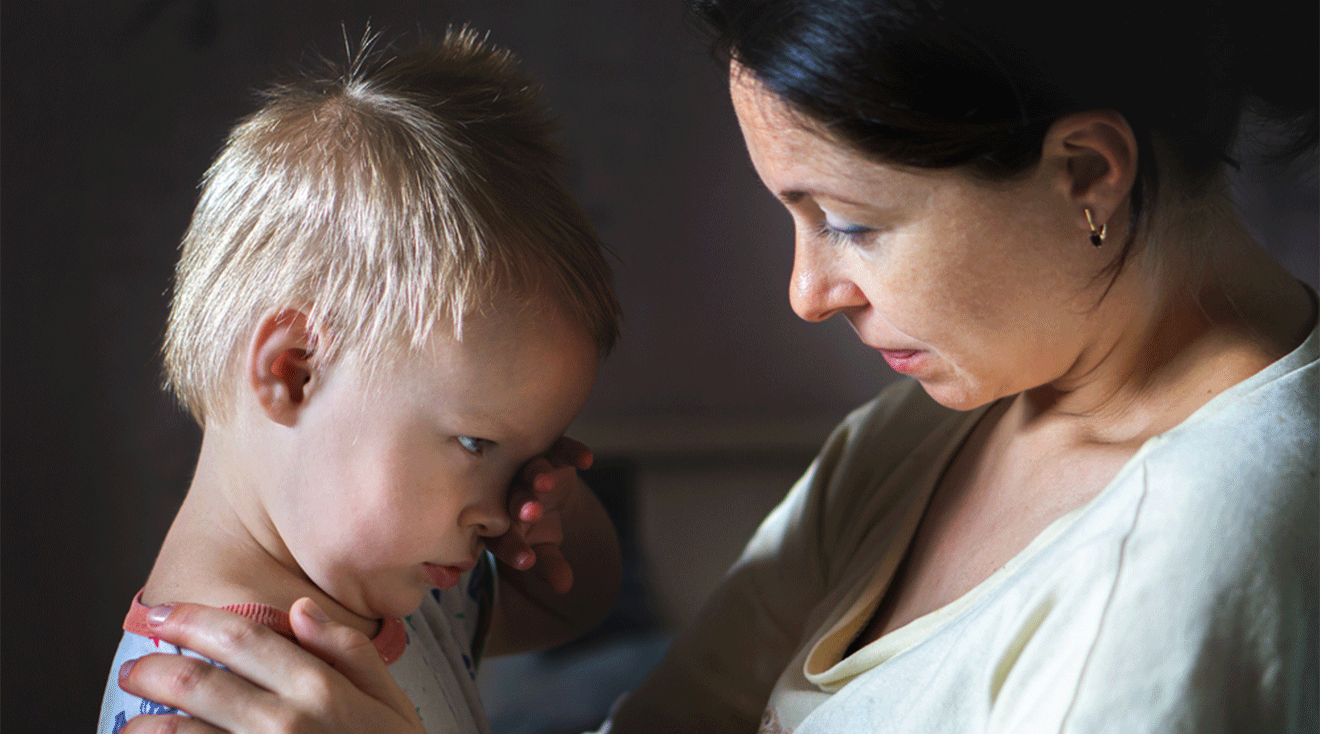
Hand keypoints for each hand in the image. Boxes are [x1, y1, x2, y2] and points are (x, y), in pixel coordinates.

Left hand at [117, 598, 423, 733]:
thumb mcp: (390, 701)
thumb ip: (350, 650)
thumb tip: (302, 608)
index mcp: (319, 689)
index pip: (241, 637)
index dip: (191, 619)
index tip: (162, 614)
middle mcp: (282, 722)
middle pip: (197, 681)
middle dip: (154, 667)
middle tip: (137, 666)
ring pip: (180, 733)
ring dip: (146, 722)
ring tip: (135, 720)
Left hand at [486, 436, 593, 594]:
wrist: (538, 493)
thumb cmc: (533, 528)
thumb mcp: (541, 550)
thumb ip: (549, 566)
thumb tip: (565, 586)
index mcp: (497, 521)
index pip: (503, 536)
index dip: (514, 549)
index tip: (527, 561)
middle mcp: (507, 490)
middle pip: (512, 497)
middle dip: (521, 505)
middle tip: (530, 513)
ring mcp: (527, 468)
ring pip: (531, 468)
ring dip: (538, 474)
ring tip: (546, 482)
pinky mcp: (550, 450)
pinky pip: (560, 447)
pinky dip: (571, 452)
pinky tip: (586, 460)